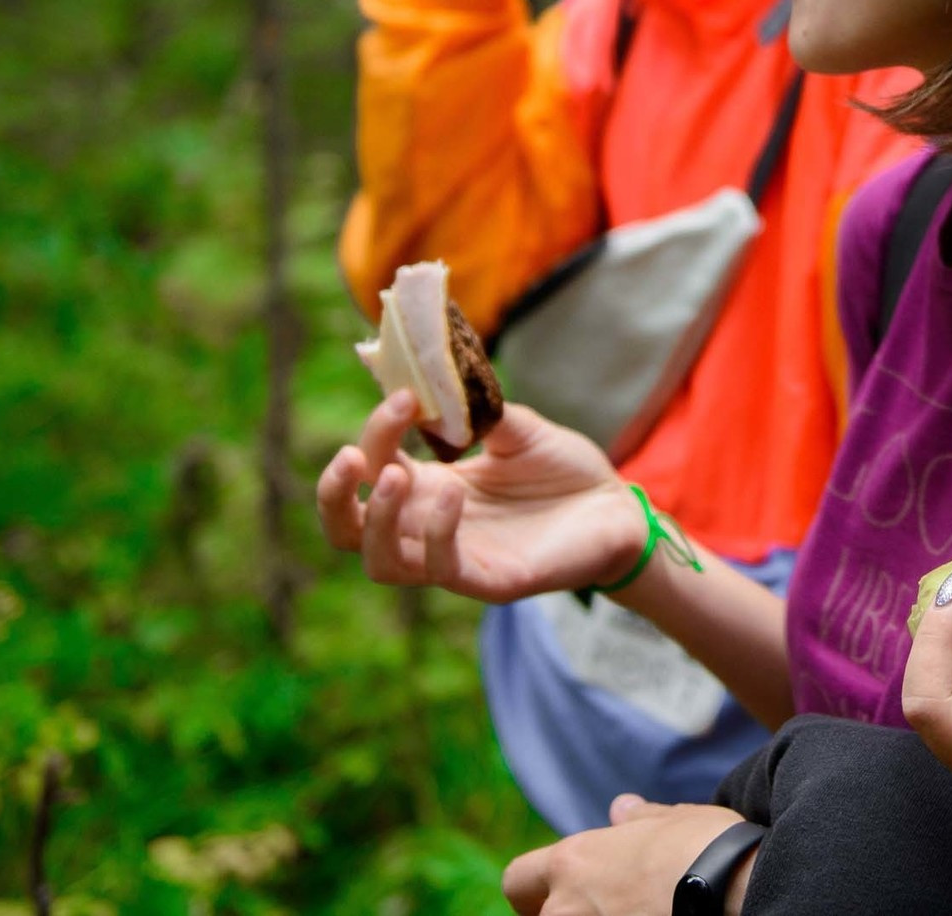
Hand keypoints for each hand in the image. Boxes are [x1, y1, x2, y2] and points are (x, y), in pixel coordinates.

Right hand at [314, 393, 642, 601]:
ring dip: (376, 518)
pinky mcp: (490, 581)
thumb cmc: (565, 471)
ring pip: (380, 562)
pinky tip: (451, 494)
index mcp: (430, 487)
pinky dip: (436, 533)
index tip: (405, 395)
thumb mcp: (518, 429)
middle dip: (334, 495)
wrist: (617, 507)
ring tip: (395, 474)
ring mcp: (457, 559)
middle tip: (351, 456)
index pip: (372, 467)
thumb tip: (433, 370)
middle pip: (347, 529)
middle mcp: (430, 527)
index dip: (376, 432)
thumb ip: (476, 408)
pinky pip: (442, 570)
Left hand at [502, 797, 753, 915]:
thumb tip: (622, 809)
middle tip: (611, 909)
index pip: (518, 880)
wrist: (733, 889)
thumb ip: (639, 820)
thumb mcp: (673, 821)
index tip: (559, 893)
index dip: (534, 889)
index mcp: (573, 862)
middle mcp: (566, 908)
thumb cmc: (705, 847)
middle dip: (570, 914)